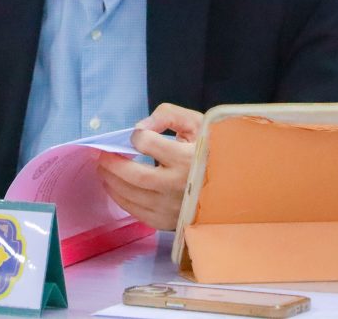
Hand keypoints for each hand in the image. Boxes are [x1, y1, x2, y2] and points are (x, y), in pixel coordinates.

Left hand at [96, 103, 203, 230]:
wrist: (235, 185)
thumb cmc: (212, 150)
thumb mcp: (197, 123)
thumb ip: (168, 115)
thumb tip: (139, 128)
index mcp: (187, 158)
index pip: (148, 144)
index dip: (137, 137)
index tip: (137, 136)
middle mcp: (179, 186)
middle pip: (135, 176)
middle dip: (112, 164)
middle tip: (102, 155)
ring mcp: (173, 208)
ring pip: (132, 196)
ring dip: (112, 181)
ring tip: (104, 169)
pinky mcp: (170, 222)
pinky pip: (138, 213)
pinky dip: (121, 199)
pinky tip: (115, 188)